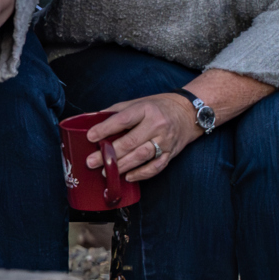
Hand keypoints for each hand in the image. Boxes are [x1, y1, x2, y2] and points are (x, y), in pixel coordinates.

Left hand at [86, 94, 200, 181]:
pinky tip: (128, 176)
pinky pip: (156, 167)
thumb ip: (115, 112)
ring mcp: (166, 140)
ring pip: (142, 156)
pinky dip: (141, 173)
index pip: (122, 120)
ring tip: (106, 171)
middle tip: (92, 161)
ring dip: (122, 166)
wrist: (188, 113)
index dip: (105, 129)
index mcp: (146, 110)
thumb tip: (91, 121)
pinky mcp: (171, 153)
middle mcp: (157, 125)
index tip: (90, 137)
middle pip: (131, 142)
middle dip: (110, 154)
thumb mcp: (137, 103)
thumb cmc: (157, 107)